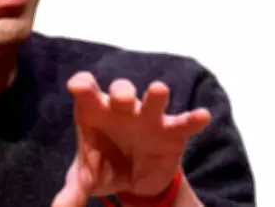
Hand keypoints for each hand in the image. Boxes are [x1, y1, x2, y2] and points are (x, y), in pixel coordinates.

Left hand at [52, 72, 210, 205]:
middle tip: (122, 101)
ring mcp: (148, 117)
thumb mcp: (86, 178)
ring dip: (155, 95)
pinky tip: (202, 116)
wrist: (134, 182)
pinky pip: (183, 122)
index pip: (86, 87)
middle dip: (122, 92)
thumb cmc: (104, 166)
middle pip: (121, 90)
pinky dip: (193, 119)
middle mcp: (121, 108)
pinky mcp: (171, 131)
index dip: (82, 83)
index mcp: (94, 111)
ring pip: (153, 100)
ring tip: (158, 90)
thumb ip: (72, 191)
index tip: (78, 87)